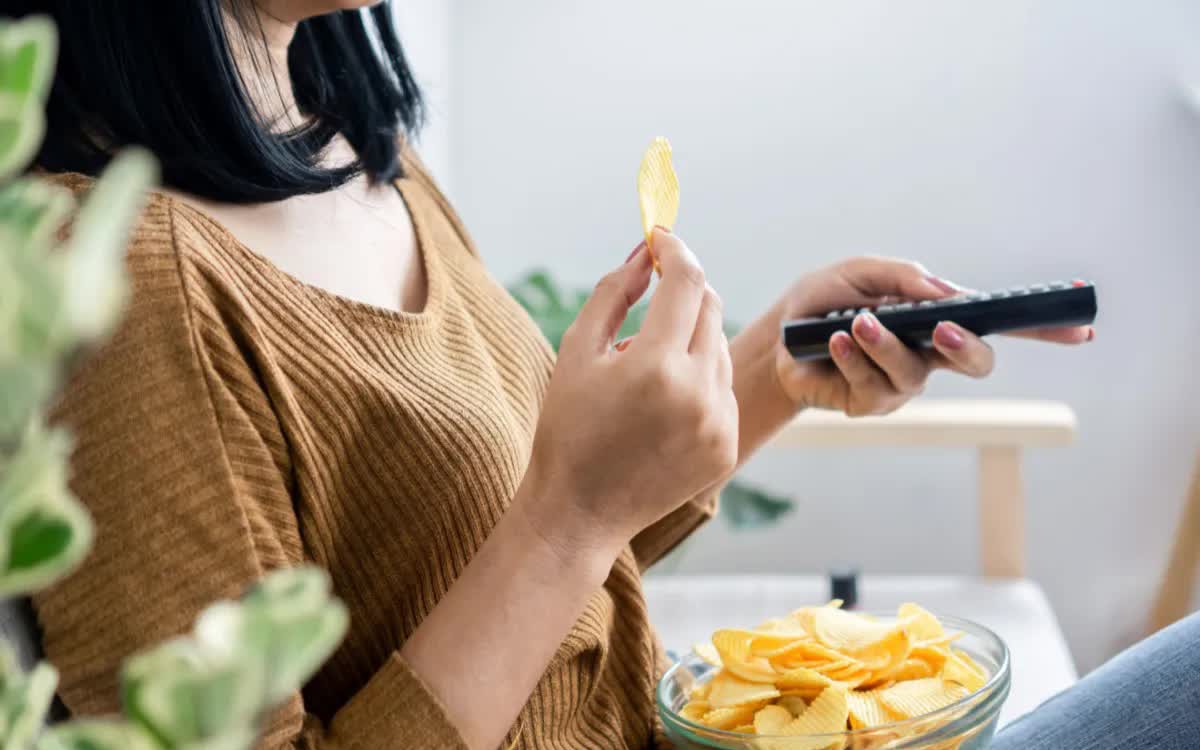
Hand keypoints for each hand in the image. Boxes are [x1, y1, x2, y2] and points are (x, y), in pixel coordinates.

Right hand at [519, 228, 738, 552]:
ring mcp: (719, 423)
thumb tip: (644, 252)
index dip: (673, 250)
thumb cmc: (568, 428)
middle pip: (710, 307)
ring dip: (688, 339)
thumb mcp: (577, 352)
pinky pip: (723, 389)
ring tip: (643, 371)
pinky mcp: (728, 446)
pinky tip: (659, 407)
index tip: (659, 239)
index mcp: (655, 365)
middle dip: (683, 291)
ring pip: (718, 348)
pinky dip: (698, 380)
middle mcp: (698, 393)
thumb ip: (614, 292)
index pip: (686, 280)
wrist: (579, 512)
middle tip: (652, 293)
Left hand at [767, 256, 1092, 415]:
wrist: (777, 337)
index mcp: (938, 319)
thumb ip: (901, 276)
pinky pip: (871, 383)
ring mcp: (903, 383)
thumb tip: (941, 291)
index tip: (1080, 326)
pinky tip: (836, 341)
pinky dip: (853, 357)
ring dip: (886, 344)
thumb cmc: (825, 302)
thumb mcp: (859, 274)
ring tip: (856, 324)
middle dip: (964, 347)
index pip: (998, 323)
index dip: (1042, 328)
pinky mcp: (870, 403)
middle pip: (976, 361)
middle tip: (939, 329)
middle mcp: (930, 355)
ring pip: (913, 371)